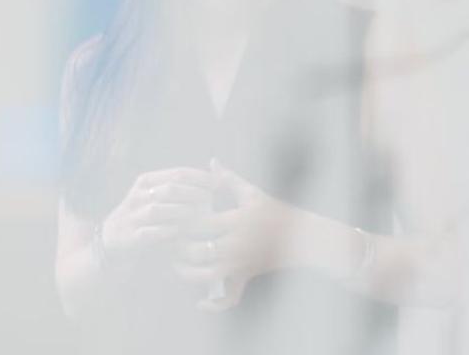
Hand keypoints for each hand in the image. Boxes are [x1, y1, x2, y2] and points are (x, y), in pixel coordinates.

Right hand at [100, 167, 215, 267]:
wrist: (112, 241)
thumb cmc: (146, 217)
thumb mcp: (158, 196)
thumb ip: (182, 185)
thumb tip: (218, 173)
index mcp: (147, 181)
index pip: (179, 173)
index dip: (202, 177)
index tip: (220, 184)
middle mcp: (138, 196)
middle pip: (171, 189)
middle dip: (194, 194)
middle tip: (212, 202)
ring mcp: (131, 217)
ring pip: (158, 210)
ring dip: (182, 213)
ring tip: (200, 217)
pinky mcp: (129, 238)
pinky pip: (149, 233)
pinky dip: (166, 232)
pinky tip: (181, 232)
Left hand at [173, 159, 300, 311]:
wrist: (300, 236)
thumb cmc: (274, 211)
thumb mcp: (252, 194)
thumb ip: (228, 180)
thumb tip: (211, 162)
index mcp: (237, 221)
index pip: (201, 223)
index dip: (181, 221)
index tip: (170, 218)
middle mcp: (237, 244)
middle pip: (198, 251)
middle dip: (179, 248)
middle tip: (167, 242)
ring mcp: (240, 264)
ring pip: (206, 276)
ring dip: (187, 273)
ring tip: (176, 264)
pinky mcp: (245, 277)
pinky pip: (229, 298)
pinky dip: (213, 305)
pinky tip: (198, 302)